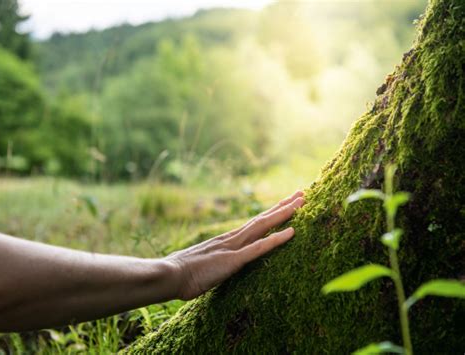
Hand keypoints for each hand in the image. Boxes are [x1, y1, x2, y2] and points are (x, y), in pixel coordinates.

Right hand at [166, 190, 304, 299]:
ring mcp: (234, 247)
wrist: (170, 274)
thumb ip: (216, 260)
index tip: (286, 204)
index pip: (254, 223)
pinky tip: (292, 232)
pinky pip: (259, 248)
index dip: (272, 213)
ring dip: (284, 214)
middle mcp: (233, 238)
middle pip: (263, 218)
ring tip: (301, 203)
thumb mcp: (205, 264)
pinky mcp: (233, 260)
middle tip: (301, 193)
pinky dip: (276, 239)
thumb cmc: (184, 273)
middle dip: (283, 206)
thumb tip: (219, 263)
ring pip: (264, 226)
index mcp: (228, 240)